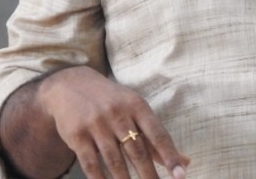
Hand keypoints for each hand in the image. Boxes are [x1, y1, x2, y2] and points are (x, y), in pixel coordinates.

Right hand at [38, 66, 189, 178]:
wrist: (71, 84)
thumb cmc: (112, 102)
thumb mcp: (135, 110)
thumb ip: (156, 137)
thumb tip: (185, 161)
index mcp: (137, 105)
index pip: (157, 133)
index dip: (169, 155)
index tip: (180, 174)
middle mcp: (118, 114)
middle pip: (137, 150)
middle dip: (149, 175)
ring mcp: (97, 124)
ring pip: (115, 160)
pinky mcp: (77, 135)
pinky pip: (91, 164)